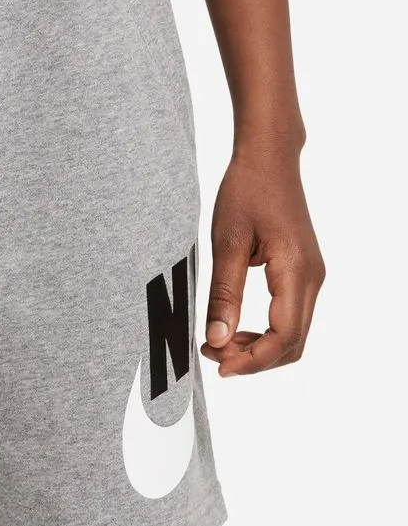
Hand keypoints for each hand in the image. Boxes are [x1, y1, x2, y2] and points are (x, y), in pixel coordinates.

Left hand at [201, 145, 324, 376]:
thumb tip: (218, 339)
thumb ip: (223, 293)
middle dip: (254, 359)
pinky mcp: (303, 272)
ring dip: (259, 347)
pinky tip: (235, 326)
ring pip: (294, 334)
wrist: (269, 159)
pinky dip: (265, 332)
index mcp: (295, 271)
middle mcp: (312, 278)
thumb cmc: (246, 192)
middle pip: (293, 343)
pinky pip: (291, 316)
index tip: (219, 366)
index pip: (284, 337)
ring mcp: (311, 276)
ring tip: (219, 342)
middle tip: (212, 354)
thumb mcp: (226, 241)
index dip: (252, 361)